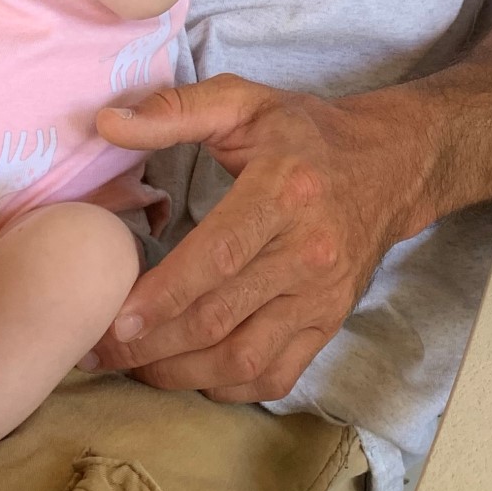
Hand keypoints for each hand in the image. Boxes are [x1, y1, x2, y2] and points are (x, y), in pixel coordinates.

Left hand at [85, 75, 414, 401]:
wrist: (392, 166)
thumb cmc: (306, 133)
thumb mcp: (244, 102)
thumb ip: (174, 109)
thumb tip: (106, 122)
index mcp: (283, 193)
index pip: (217, 256)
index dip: (163, 295)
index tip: (114, 318)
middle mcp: (308, 253)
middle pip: (220, 318)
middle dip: (152, 343)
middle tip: (100, 350)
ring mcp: (322, 297)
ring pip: (243, 358)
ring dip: (181, 373)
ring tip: (134, 366)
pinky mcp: (330, 324)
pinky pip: (275, 375)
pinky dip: (227, 388)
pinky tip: (190, 375)